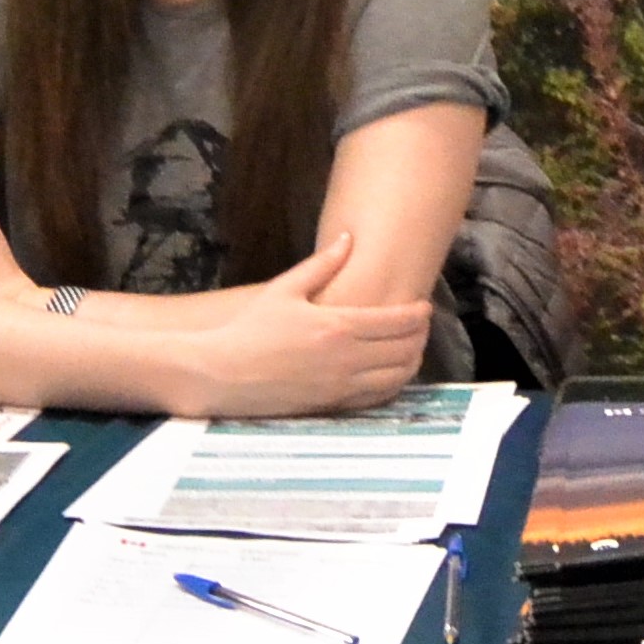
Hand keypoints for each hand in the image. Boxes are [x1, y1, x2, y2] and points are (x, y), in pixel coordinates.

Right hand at [178, 232, 435, 415]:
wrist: (219, 373)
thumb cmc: (249, 329)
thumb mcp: (285, 290)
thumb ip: (322, 265)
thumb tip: (348, 238)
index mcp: (338, 325)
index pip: (397, 321)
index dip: (418, 314)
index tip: (424, 306)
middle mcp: (346, 358)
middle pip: (405, 349)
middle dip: (420, 337)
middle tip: (422, 327)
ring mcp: (340, 386)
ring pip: (396, 378)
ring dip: (411, 363)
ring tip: (411, 350)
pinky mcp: (330, 405)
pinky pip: (375, 399)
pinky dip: (391, 386)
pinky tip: (390, 376)